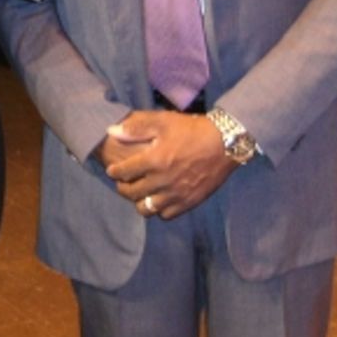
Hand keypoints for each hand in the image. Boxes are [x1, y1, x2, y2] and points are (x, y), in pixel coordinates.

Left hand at [103, 110, 235, 219]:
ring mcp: (176, 194)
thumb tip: (111, 132)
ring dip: (139, 201)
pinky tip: (160, 199)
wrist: (225, 143)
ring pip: (146, 209)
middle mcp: (162, 181)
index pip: (123, 172)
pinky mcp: (188, 202)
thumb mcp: (163, 121)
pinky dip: (159, 209)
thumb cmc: (192, 129)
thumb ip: (136, 127)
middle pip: (131, 193)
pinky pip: (166, 215)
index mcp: (154, 160)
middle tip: (124, 181)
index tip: (113, 170)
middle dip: (122, 187)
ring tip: (141, 192)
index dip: (114, 171)